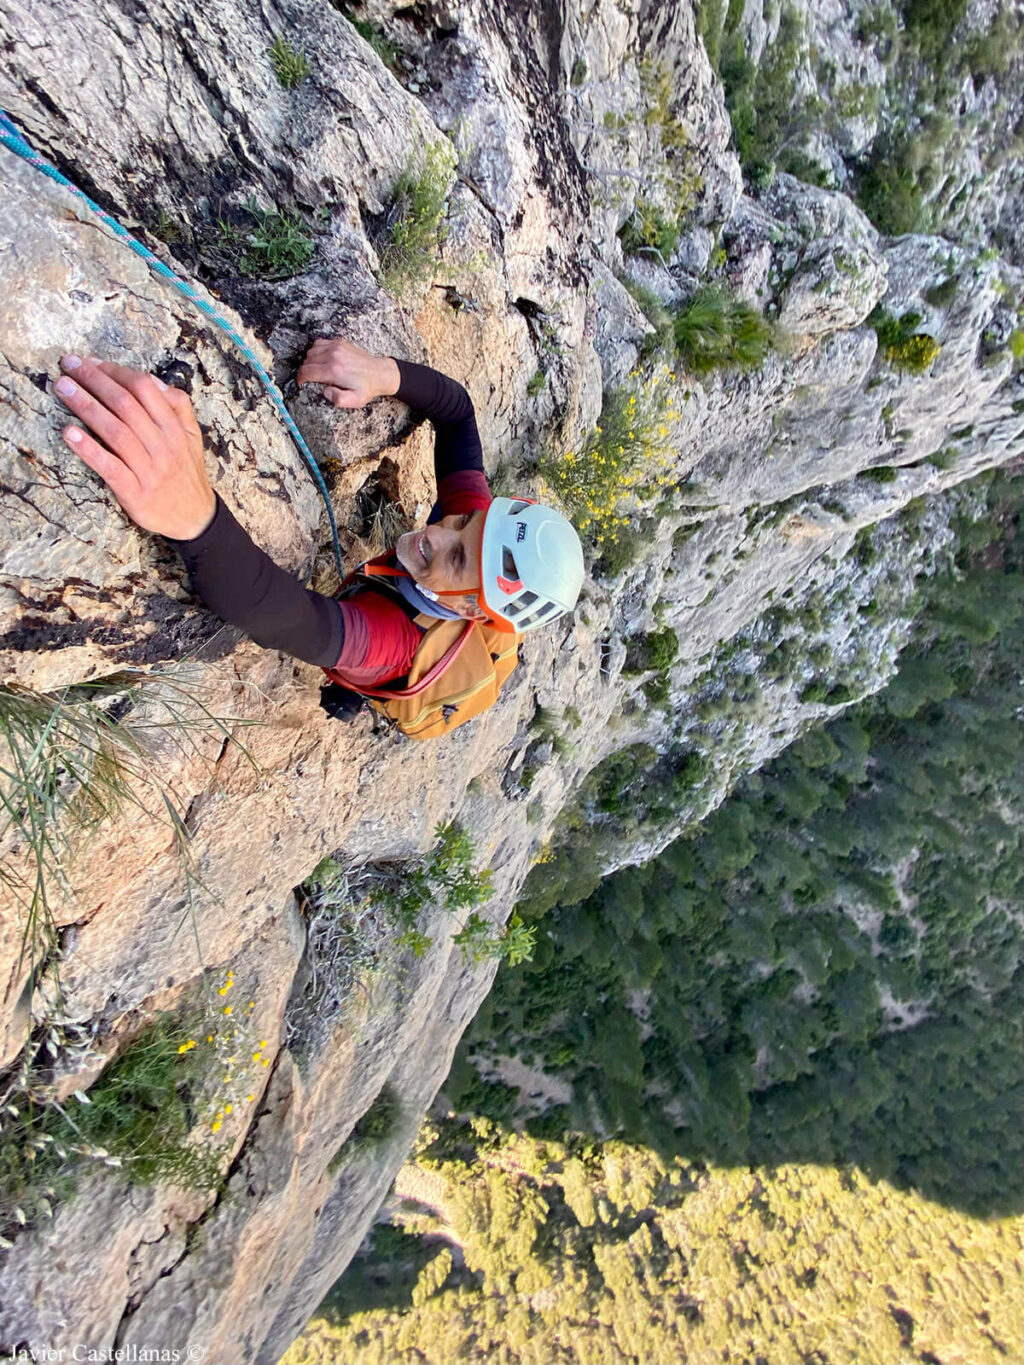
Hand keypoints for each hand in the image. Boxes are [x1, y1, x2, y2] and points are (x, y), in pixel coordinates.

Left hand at [55, 355, 215, 540]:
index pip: (144, 389)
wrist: (194, 518)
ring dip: (86, 406)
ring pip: (116, 431)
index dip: (115, 372)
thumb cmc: (185, 472)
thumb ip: (178, 407)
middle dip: (94, 381)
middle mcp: (163, 445)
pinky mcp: (135, 493)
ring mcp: (149, 469)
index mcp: (175, 428)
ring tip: (63, 388)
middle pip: (126, 405)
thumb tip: (154, 381)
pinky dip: (89, 449)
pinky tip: (70, 433)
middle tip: (69, 366)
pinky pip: (110, 467)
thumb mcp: (191, 436)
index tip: (90, 363)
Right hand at [296, 337, 399, 407]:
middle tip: (308, 379)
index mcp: (334, 371)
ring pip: (311, 351)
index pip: (307, 372)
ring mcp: (336, 347)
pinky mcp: (339, 342)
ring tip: (314, 370)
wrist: (380, 373)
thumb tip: (325, 392)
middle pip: (307, 361)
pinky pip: (319, 343)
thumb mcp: (355, 400)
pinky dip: (316, 351)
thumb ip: (338, 399)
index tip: (301, 384)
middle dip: (304, 371)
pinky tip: (320, 359)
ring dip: (309, 361)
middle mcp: (333, 356)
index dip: (300, 379)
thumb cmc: (366, 388)